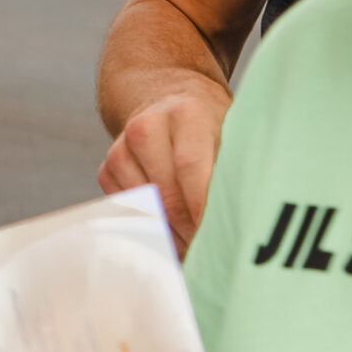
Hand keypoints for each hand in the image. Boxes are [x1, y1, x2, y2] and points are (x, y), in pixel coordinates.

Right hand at [98, 83, 227, 251]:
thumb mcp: (234, 133)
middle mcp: (146, 128)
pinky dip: (155, 228)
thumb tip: (244, 218)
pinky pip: (130, 211)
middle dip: (191, 230)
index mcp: (186, 114)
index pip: (190, 167)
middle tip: (214, 252)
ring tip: (198, 246)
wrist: (166, 98)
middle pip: (166, 194)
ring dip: (173, 235)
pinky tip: (177, 233)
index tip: (220, 237)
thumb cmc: (214, 125)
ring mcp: (121, 149)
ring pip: (146, 208)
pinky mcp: (107, 170)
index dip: (203, 207)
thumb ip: (236, 168)